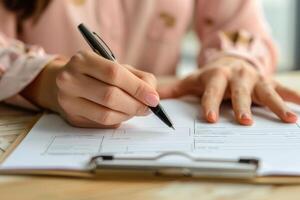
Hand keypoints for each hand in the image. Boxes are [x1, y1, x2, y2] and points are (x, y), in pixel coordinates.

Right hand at [22, 51, 158, 127]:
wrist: (67, 83)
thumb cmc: (97, 74)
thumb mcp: (115, 66)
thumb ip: (137, 77)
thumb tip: (152, 96)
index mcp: (83, 60)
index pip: (114, 74)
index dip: (137, 88)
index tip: (154, 98)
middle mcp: (70, 79)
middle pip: (110, 96)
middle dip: (135, 104)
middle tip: (148, 108)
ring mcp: (67, 100)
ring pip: (106, 114)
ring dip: (128, 114)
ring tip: (136, 110)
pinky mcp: (72, 117)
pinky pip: (101, 124)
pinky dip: (118, 120)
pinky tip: (122, 114)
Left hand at [158, 56, 299, 124]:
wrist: (230, 60)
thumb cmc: (209, 76)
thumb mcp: (191, 81)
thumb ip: (173, 91)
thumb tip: (152, 100)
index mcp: (216, 76)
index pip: (212, 91)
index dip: (210, 103)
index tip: (210, 118)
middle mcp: (236, 76)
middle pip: (240, 92)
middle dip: (243, 106)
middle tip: (245, 122)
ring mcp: (254, 78)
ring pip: (266, 90)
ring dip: (276, 104)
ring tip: (288, 119)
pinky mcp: (267, 81)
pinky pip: (282, 88)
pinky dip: (293, 96)